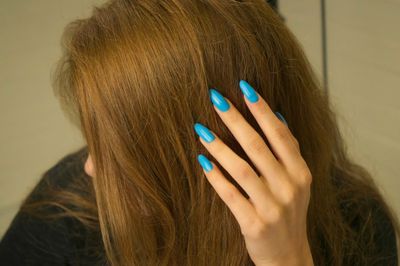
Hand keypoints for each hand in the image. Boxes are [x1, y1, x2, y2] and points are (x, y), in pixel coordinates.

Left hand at [194, 80, 313, 265]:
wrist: (288, 256)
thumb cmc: (289, 212)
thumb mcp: (298, 181)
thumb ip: (289, 150)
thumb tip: (278, 114)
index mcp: (300, 172)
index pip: (281, 134)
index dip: (262, 110)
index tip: (244, 88)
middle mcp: (289, 187)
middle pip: (258, 146)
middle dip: (235, 119)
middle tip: (215, 98)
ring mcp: (272, 207)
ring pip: (241, 168)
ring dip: (219, 146)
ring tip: (200, 128)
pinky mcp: (254, 224)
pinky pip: (230, 195)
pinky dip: (215, 177)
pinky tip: (202, 160)